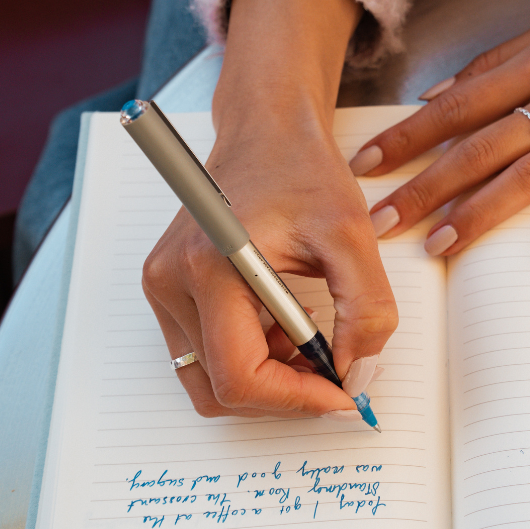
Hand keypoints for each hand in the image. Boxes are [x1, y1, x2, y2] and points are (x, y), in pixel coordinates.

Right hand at [143, 0, 397, 417]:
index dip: (298, 400)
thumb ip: (366, 309)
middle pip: (219, 388)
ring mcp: (163, 285)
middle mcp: (171, 281)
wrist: (267, 129)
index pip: (240, 376)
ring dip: (268, 377)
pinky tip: (288, 323)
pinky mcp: (168, 285)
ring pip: (210, 376)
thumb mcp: (353, 233)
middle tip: (335, 372)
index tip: (345, 395)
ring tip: (313, 337)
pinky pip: (205, 351)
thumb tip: (357, 373)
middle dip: (285, 394)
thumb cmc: (303, 168)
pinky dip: (250, 355)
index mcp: (211, 265)